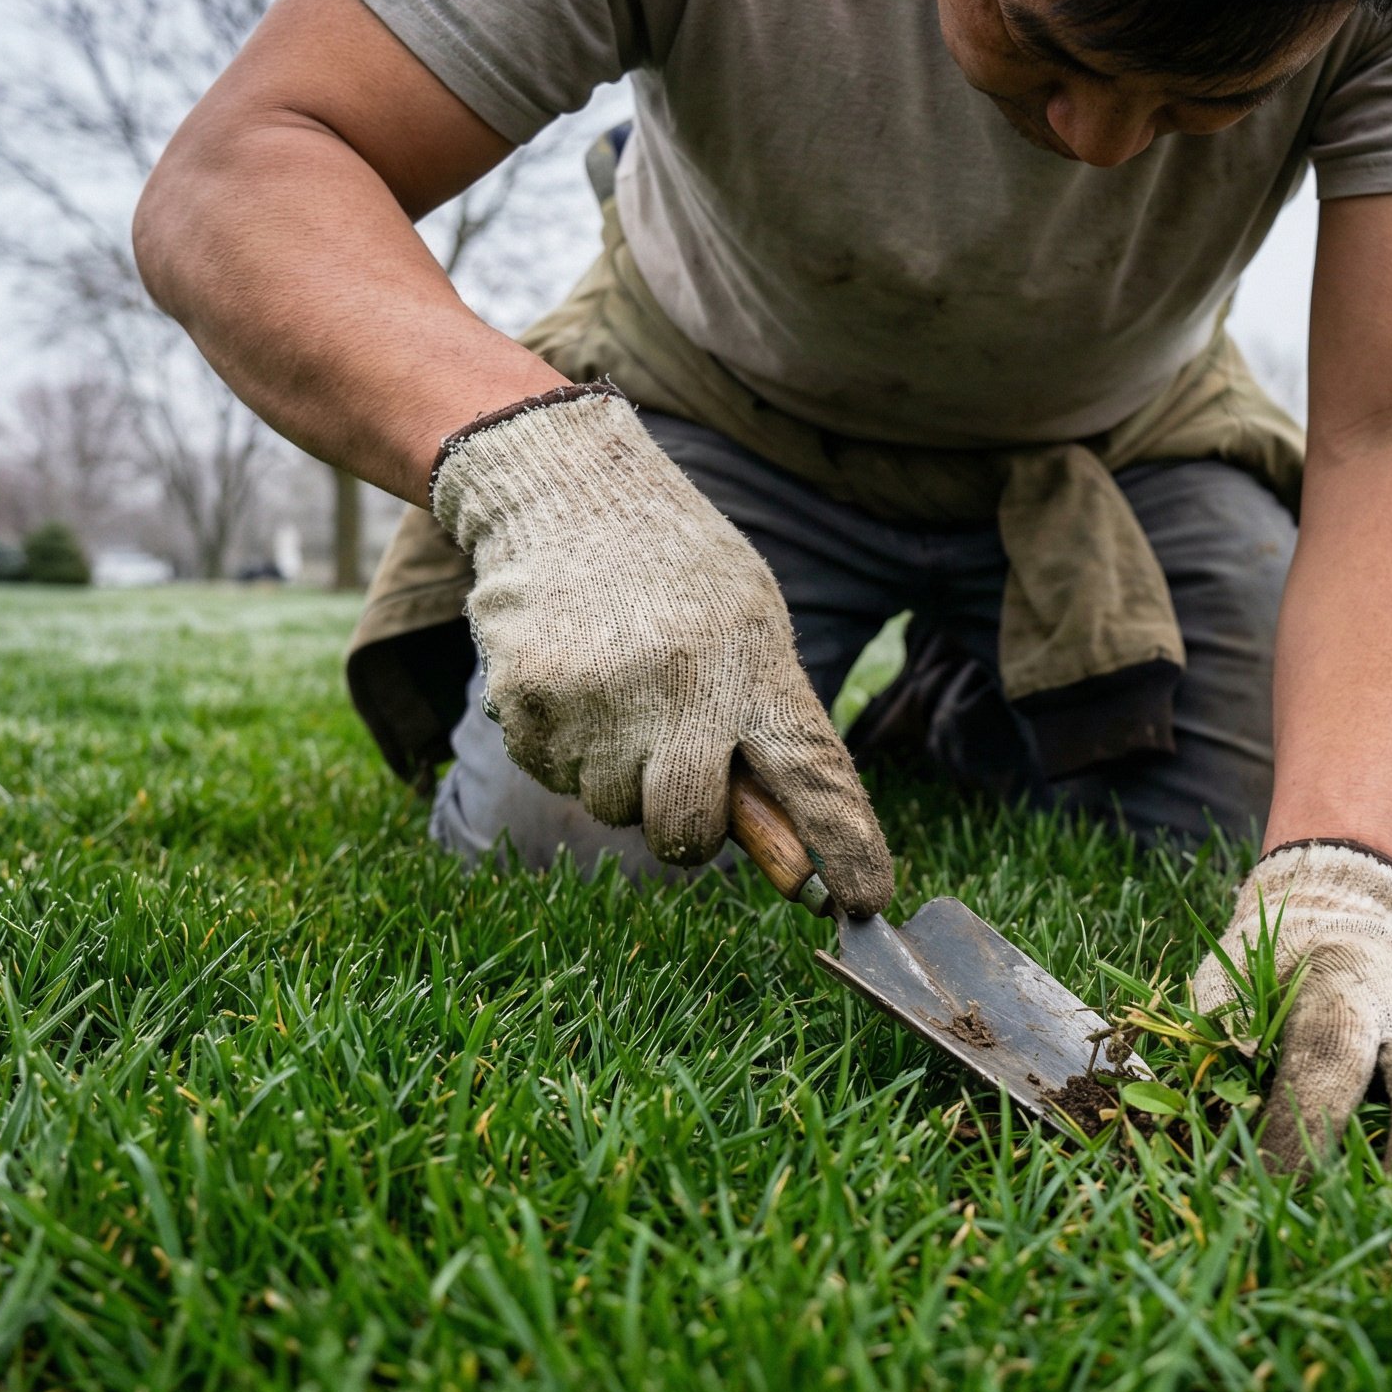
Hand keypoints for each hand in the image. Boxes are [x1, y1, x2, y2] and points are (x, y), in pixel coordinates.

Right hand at [430, 383, 893, 914]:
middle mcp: (680, 687)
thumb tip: (791, 853)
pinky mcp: (527, 703)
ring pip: (612, 809)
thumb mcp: (749, 623)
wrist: (566, 490)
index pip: (814, 774)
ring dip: (619, 774)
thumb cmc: (676, 572)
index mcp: (753, 663)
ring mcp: (598, 699)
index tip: (863, 901)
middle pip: (687, 831)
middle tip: (677, 775)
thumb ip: (769, 723)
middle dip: (686, 830)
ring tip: (620, 687)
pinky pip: (553, 774)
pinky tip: (574, 678)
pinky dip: (564, 745)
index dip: (842, 845)